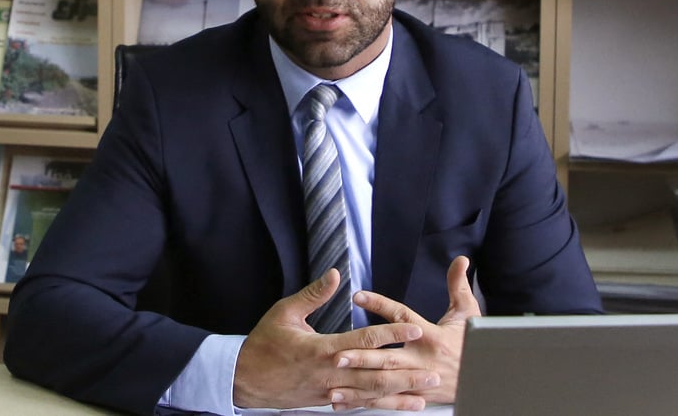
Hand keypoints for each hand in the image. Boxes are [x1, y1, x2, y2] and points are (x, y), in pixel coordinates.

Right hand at [232, 269, 438, 408]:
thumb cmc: (264, 343)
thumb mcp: (284, 312)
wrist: (243, 380)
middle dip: (407, 372)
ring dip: (401, 393)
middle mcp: (331, 374)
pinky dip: (383, 406)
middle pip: (375, 375)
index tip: (414, 328)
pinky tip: (402, 405)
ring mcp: (330, 392)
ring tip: (427, 392)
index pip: (364, 341)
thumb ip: (313, 295)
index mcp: (322, 349)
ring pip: (372, 395)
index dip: (391, 334)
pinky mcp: (328, 403)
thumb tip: (335, 274)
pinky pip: (360, 404)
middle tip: (435, 370)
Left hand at [330, 255, 482, 410]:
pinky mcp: (415, 395)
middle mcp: (422, 359)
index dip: (380, 306)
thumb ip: (458, 285)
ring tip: (336, 375)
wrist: (486, 379)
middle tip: (338, 353)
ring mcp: (417, 380)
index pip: (401, 317)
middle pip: (389, 357)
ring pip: (384, 380)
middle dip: (363, 356)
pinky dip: (365, 399)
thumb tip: (461, 260)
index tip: (358, 296)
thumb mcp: (468, 312)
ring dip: (359, 380)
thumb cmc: (473, 343)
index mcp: (431, 336)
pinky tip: (343, 398)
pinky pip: (387, 399)